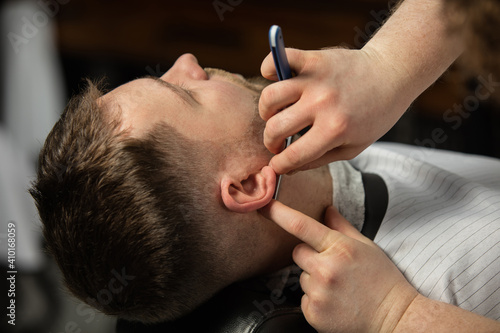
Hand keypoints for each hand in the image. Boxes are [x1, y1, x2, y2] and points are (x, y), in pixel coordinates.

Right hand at [259, 47, 411, 174]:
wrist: (391, 75)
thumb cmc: (374, 116)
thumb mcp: (353, 147)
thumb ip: (318, 160)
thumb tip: (288, 168)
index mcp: (335, 130)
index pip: (293, 155)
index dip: (279, 165)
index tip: (276, 165)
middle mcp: (322, 104)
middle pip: (275, 128)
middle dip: (271, 141)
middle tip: (277, 141)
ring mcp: (316, 79)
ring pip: (270, 97)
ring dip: (267, 111)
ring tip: (276, 114)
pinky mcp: (313, 58)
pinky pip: (277, 58)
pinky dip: (269, 68)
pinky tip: (274, 78)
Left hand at [260, 201, 418, 332]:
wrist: (396, 319)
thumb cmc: (383, 280)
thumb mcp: (366, 247)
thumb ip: (342, 226)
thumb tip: (326, 208)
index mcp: (339, 248)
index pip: (300, 225)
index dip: (278, 213)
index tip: (264, 205)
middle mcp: (325, 269)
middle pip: (297, 252)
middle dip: (310, 256)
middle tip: (333, 267)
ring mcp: (318, 293)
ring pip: (301, 277)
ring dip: (314, 280)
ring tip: (339, 288)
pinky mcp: (313, 313)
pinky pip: (303, 298)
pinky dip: (315, 300)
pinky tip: (336, 302)